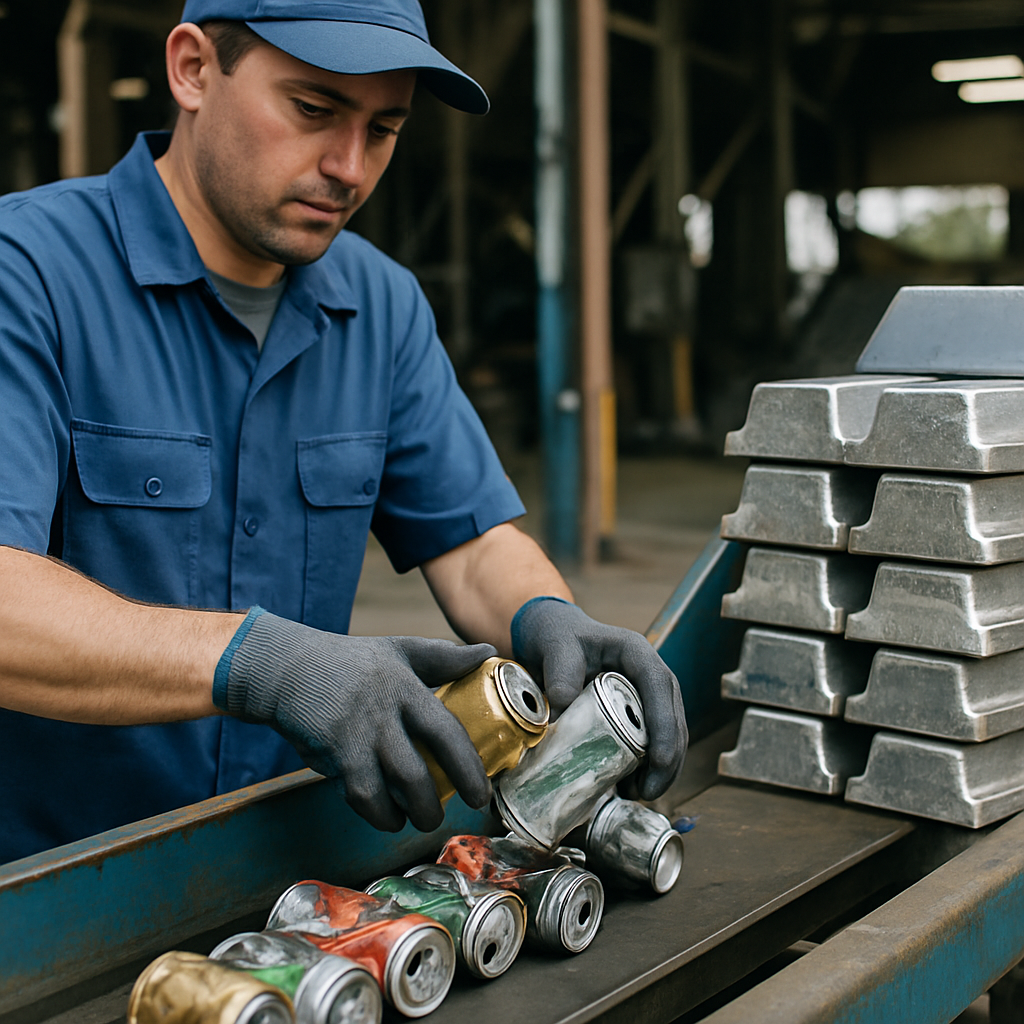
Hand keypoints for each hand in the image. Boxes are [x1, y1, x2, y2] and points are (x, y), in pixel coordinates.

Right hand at [215, 610, 495, 832]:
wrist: (287, 667)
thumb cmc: (349, 660)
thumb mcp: (399, 649)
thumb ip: (445, 657)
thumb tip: (489, 652)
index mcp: (406, 687)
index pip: (446, 731)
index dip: (468, 766)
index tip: (481, 793)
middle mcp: (383, 713)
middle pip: (417, 772)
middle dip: (432, 805)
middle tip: (443, 817)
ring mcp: (356, 734)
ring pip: (386, 790)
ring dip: (408, 814)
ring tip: (418, 820)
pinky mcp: (332, 751)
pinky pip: (360, 794)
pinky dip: (377, 813)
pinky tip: (387, 816)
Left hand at [511, 598, 686, 798]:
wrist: (553, 635)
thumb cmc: (558, 637)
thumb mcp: (556, 648)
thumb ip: (560, 674)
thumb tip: (562, 714)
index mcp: (636, 653)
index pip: (660, 687)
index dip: (665, 725)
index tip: (658, 759)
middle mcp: (650, 674)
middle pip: (672, 717)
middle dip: (668, 758)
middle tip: (647, 792)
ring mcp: (647, 694)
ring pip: (668, 734)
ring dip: (661, 767)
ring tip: (639, 795)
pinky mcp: (637, 711)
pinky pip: (650, 740)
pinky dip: (645, 765)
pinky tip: (629, 786)